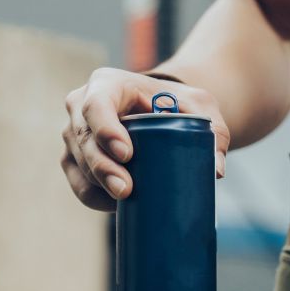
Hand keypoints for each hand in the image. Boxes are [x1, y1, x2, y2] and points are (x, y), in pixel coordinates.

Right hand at [60, 67, 231, 210]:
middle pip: (84, 138)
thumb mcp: (200, 109)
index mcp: (108, 84)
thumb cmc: (177, 104)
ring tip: (124, 201)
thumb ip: (214, 133)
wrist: (159, 109)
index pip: (97, 105)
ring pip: (77, 162)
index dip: (106, 130)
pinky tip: (115, 206)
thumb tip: (215, 171)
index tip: (127, 154)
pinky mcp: (73, 157)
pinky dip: (94, 197)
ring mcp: (74, 132)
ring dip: (98, 185)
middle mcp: (82, 105)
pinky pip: (77, 182)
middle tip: (125, 190)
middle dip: (102, 168)